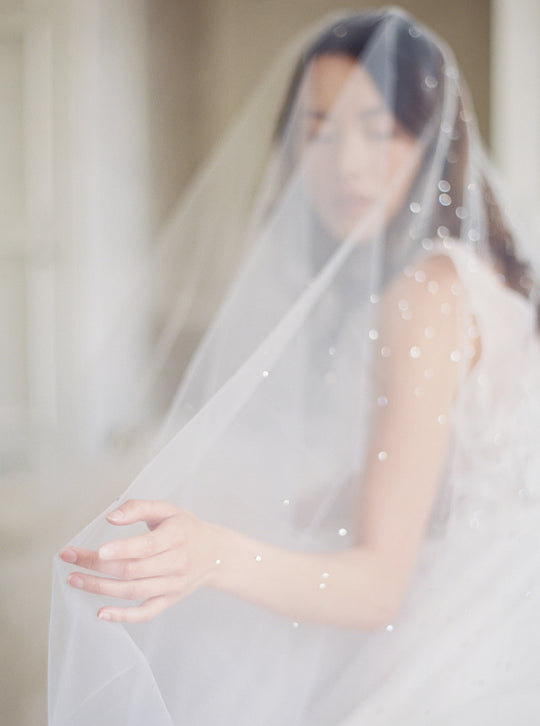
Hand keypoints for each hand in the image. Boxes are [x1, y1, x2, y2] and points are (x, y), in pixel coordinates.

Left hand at [59, 499, 225, 622]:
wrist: (216, 554)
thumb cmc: (186, 528)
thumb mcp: (167, 509)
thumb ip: (139, 508)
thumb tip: (111, 517)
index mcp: (176, 537)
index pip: (146, 547)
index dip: (122, 550)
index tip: (98, 550)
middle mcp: (176, 563)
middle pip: (133, 570)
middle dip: (98, 566)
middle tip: (70, 559)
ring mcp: (173, 585)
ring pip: (134, 591)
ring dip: (100, 588)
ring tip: (75, 579)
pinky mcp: (169, 600)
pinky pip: (146, 613)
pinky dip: (123, 616)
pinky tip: (101, 613)